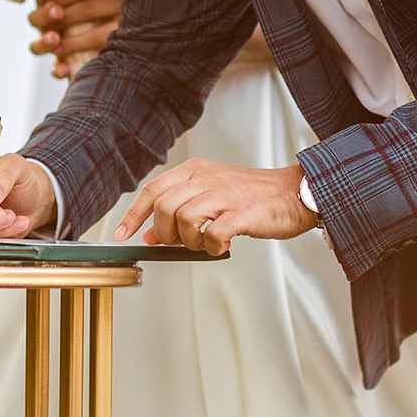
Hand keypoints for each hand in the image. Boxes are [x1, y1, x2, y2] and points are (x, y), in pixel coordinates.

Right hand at [27, 0, 121, 77]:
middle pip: (36, 18)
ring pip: (36, 45)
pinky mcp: (65, 65)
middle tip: (58, 12)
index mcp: (58, 1)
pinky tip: (64, 69)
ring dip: (44, 41)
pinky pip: (55, 70)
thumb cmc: (116, 4)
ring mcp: (55, 45)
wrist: (127, 38)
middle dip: (46, 14)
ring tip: (55, 38)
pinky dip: (58, 70)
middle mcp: (51, 24)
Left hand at [112, 158, 316, 256]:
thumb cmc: (251, 197)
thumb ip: (179, 210)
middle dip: (165, 233)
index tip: (122, 235)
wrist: (294, 193)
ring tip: (205, 243)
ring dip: (190, 241)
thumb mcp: (210, 196)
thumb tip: (149, 234)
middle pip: (164, 207)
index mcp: (195, 169)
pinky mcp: (242, 213)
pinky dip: (212, 247)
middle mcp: (206, 177)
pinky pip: (213, 235)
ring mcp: (225, 194)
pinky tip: (221, 246)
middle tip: (180, 243)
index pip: (152, 190)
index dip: (133, 215)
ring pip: (185, 220)